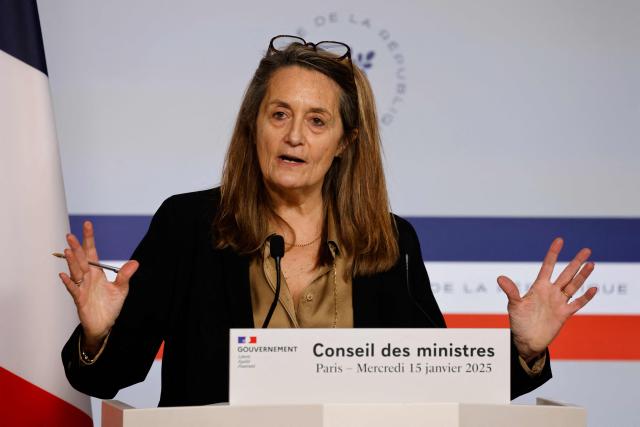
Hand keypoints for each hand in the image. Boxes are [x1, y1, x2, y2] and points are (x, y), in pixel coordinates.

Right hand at [58, 221, 137, 351]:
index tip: (87, 225)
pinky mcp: (80, 300)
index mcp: (97, 273)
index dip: (89, 239)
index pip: (92, 252)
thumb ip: (125, 275)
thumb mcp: (121, 289)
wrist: (104, 325)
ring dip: (71, 261)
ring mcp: (82, 288)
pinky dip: (68, 283)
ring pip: (75, 272)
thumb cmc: (110, 306)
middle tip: (71, 235)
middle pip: (81, 260)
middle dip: (76, 248)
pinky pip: (73, 290)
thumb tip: (136, 262)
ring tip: (68, 250)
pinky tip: (64, 275)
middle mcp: (87, 278)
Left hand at [497, 238, 596, 361]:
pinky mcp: (564, 314)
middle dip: (575, 262)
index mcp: (539, 287)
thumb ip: (511, 291)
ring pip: (574, 285)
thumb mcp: (514, 305)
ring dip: (582, 276)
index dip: (554, 253)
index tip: (560, 240)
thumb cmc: (518, 322)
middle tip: (586, 250)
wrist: (526, 340)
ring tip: (591, 263)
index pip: (548, 266)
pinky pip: (577, 303)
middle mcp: (551, 292)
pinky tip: (593, 288)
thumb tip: (500, 278)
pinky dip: (586, 297)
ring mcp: (559, 302)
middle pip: (566, 273)